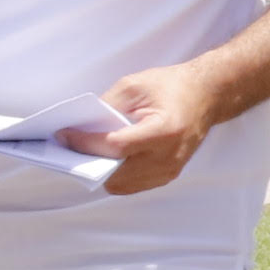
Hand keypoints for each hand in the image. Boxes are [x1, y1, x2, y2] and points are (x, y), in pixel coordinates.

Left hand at [69, 61, 225, 195]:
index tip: (64, 135)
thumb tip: (79, 127)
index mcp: (165, 130)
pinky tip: (106, 157)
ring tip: (86, 152)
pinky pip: (131, 184)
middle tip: (69, 145)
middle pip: (115, 171)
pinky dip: (115, 173)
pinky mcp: (167, 176)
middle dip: (88, 159)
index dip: (85, 143)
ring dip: (100, 170)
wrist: (206, 96)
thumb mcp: (134, 86)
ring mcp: (169, 170)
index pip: (116, 146)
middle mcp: (169, 157)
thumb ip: (107, 107)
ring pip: (120, 184)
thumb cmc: (172, 86)